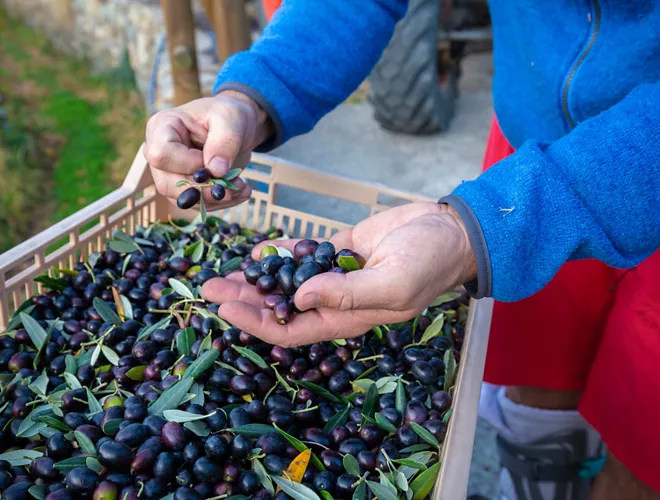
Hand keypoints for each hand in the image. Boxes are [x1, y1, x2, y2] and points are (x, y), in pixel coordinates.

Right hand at [143, 91, 273, 209]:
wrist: (236, 127)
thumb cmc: (228, 114)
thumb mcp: (231, 118)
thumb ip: (224, 141)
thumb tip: (216, 171)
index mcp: (161, 127)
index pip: (162, 155)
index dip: (189, 165)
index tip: (216, 162)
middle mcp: (158, 151)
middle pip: (167, 184)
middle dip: (203, 191)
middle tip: (233, 187)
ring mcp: (168, 172)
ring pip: (182, 198)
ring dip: (214, 199)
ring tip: (242, 188)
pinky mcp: (182, 187)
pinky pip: (196, 203)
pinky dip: (220, 202)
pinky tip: (240, 192)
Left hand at [201, 202, 476, 346]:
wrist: (450, 232)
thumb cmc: (428, 263)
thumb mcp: (391, 283)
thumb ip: (346, 293)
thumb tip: (297, 298)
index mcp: (346, 319)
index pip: (289, 330)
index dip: (254, 323)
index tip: (223, 310)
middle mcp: (335, 301)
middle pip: (279, 308)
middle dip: (244, 300)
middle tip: (209, 288)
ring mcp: (336, 276)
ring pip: (285, 283)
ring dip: (255, 279)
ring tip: (222, 272)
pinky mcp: (339, 251)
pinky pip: (302, 256)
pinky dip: (280, 254)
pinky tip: (257, 251)